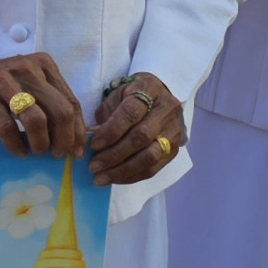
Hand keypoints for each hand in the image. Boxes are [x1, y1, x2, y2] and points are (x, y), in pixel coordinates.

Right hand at [0, 51, 85, 159]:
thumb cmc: (7, 85)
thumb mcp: (34, 84)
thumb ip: (54, 102)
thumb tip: (75, 138)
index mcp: (44, 65)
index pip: (70, 101)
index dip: (77, 130)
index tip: (76, 150)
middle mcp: (27, 69)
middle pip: (59, 111)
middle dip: (63, 139)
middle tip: (57, 154)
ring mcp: (5, 82)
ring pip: (36, 120)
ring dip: (41, 143)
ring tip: (37, 151)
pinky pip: (8, 128)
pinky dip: (16, 145)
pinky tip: (19, 151)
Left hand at [87, 72, 182, 186]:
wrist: (158, 98)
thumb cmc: (132, 96)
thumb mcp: (117, 94)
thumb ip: (106, 114)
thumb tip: (94, 139)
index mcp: (150, 89)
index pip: (131, 113)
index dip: (111, 131)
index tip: (93, 145)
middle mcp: (167, 110)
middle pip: (141, 137)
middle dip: (114, 155)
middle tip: (93, 166)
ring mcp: (174, 131)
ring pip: (149, 157)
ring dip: (122, 170)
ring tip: (100, 177)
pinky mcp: (174, 150)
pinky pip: (154, 168)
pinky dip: (131, 176)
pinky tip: (114, 178)